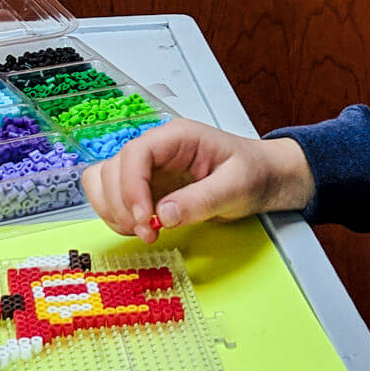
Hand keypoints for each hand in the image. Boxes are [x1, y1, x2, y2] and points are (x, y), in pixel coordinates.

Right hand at [81, 118, 315, 242]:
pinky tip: (141, 228)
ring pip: (104, 181)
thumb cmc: (254, 173)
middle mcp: (156, 149)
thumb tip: (164, 215)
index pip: (136, 153)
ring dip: (113, 210)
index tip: (144, 219)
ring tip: (142, 231)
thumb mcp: (236, 186)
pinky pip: (113, 197)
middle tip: (148, 233)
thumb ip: (201, 200)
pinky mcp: (146, 187)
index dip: (131, 187)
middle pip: (113, 168)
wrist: (265, 179)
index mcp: (177, 137)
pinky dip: (117, 215)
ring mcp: (148, 168)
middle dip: (122, 205)